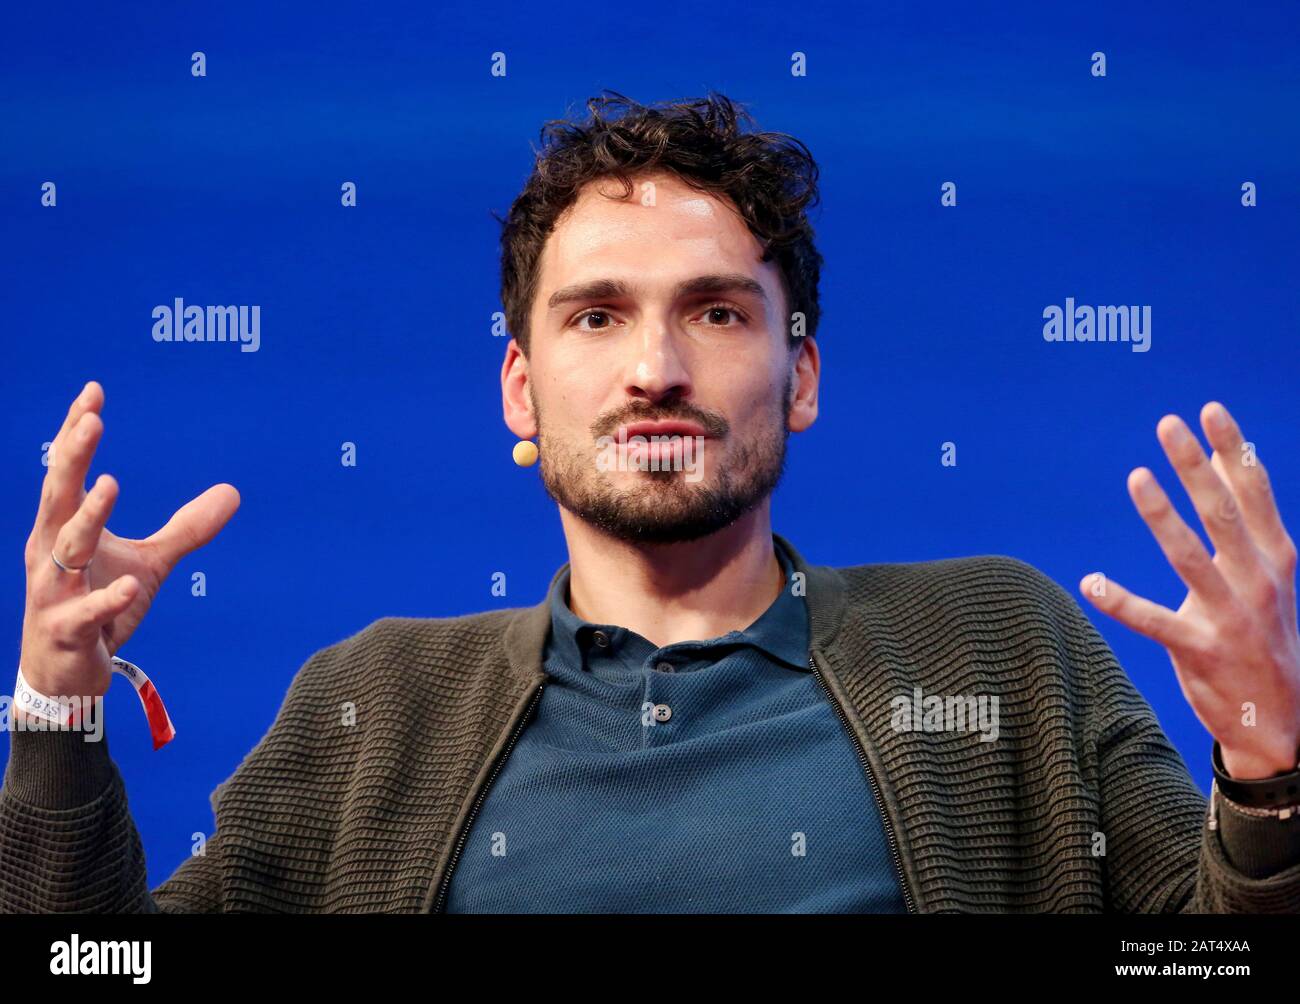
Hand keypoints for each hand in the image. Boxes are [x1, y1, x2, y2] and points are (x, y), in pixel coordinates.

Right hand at [19, 381, 239, 700]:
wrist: (65, 673)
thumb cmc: (100, 608)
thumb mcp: (149, 563)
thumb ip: (187, 528)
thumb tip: (233, 492)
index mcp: (64, 529)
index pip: (68, 472)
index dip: (76, 432)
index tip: (93, 391)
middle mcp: (51, 553)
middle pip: (58, 497)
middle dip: (72, 458)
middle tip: (92, 420)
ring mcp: (54, 592)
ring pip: (66, 549)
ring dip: (88, 517)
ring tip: (112, 484)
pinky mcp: (66, 630)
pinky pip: (86, 612)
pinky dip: (106, 599)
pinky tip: (132, 584)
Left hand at [1079, 402, 1299, 779]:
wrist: (1281, 720)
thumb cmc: (1264, 635)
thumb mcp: (1268, 577)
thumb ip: (1248, 527)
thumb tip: (1226, 464)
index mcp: (1275, 559)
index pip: (1254, 494)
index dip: (1232, 451)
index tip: (1209, 410)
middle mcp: (1257, 582)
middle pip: (1222, 512)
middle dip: (1195, 465)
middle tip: (1167, 424)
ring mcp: (1231, 617)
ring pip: (1190, 558)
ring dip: (1162, 516)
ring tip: (1137, 477)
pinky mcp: (1201, 650)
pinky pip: (1154, 622)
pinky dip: (1121, 601)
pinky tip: (1090, 582)